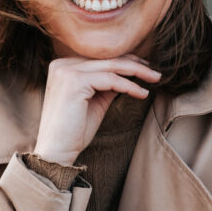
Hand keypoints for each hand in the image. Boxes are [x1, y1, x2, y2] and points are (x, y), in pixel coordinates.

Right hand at [33, 55, 160, 165]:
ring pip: (111, 66)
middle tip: (155, 73)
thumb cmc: (74, 130)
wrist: (56, 151)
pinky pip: (110, 80)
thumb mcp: (95, 101)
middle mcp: (62, 64)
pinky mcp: (74, 82)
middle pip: (107, 59)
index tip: (146, 68)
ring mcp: (67, 71)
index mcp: (63, 66)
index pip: (100, 58)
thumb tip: (130, 73)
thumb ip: (107, 84)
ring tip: (155, 79)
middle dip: (135, 64)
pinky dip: (129, 86)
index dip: (125, 61)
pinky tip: (142, 93)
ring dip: (137, 72)